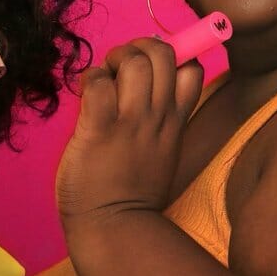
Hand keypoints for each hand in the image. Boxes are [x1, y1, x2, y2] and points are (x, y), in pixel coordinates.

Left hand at [56, 38, 204, 226]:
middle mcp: (158, 115)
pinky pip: (97, 83)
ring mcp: (131, 121)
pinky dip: (89, 81)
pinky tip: (84, 97)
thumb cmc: (132, 191)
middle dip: (138, 48)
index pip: (191, 68)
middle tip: (119, 69)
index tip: (149, 71)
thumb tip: (142, 88)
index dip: (171, 57)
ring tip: (101, 82)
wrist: (115, 227)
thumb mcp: (163, 153)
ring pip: (132, 61)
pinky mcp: (99, 128)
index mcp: (175, 121)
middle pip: (161, 53)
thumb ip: (160, 121)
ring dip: (112, 62)